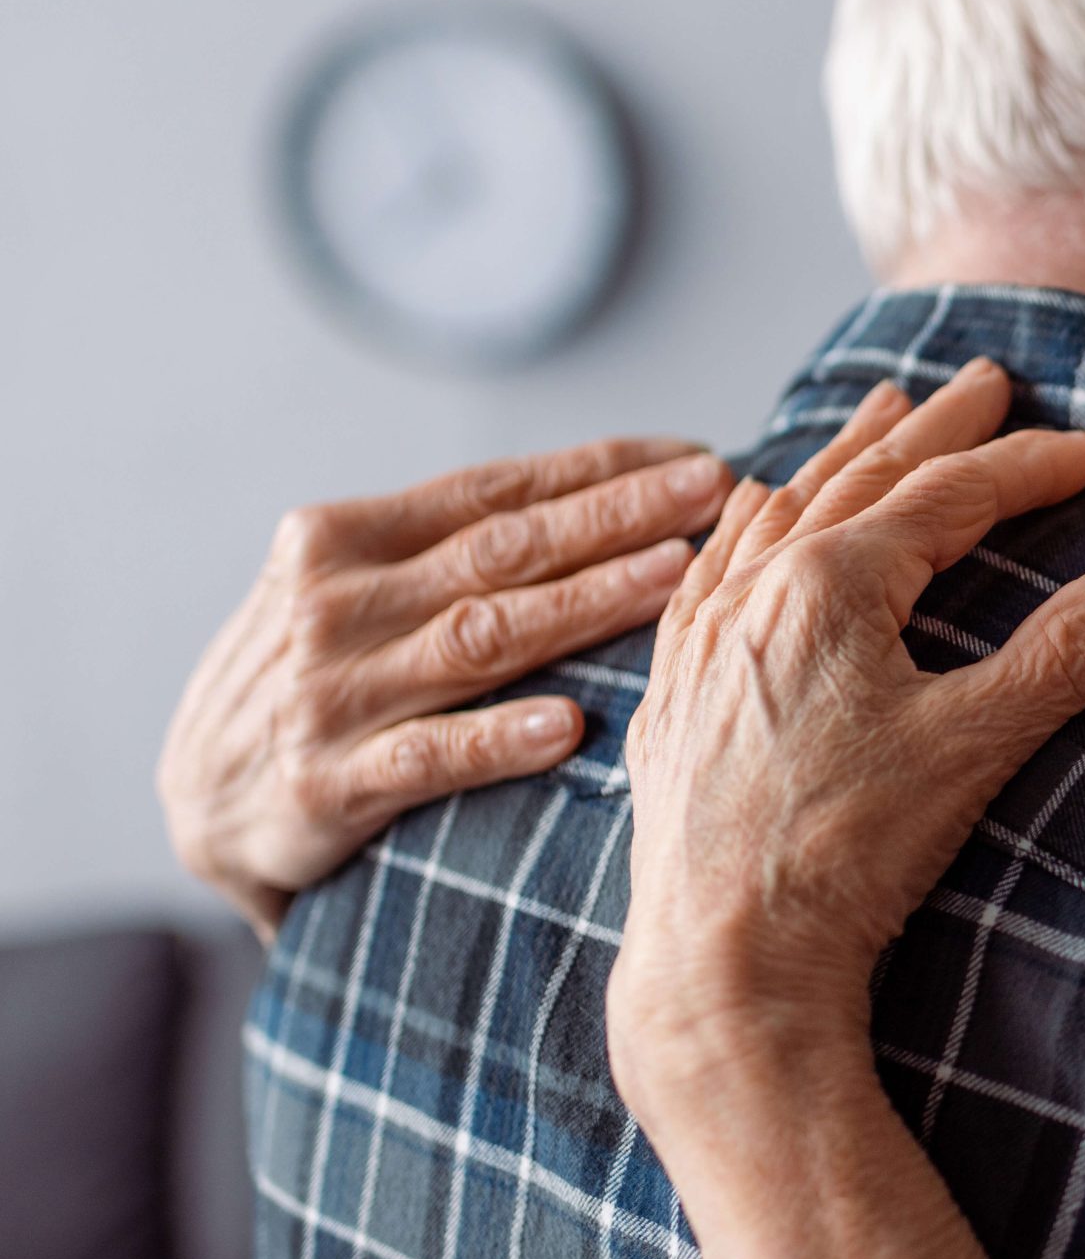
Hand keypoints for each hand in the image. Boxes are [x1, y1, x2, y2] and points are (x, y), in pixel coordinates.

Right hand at [158, 438, 734, 938]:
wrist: (197, 803)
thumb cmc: (316, 681)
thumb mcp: (355, 592)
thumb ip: (449, 552)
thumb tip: (599, 503)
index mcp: (343, 537)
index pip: (495, 491)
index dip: (600, 470)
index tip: (693, 455)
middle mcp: (334, 602)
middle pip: (504, 549)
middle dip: (619, 515)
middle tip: (713, 491)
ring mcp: (330, 692)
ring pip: (482, 638)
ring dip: (586, 604)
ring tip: (675, 578)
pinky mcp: (327, 784)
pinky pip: (430, 756)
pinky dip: (500, 740)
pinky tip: (572, 725)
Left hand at [607, 361, 1084, 1127]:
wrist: (723, 967)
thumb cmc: (844, 856)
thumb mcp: (976, 743)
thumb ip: (1070, 652)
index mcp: (829, 585)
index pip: (947, 497)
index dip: (1025, 468)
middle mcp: (753, 592)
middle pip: (858, 479)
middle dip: (931, 429)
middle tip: (984, 382)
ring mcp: (702, 641)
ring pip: (775, 513)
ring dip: (838, 459)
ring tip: (875, 414)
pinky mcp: (674, 696)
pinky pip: (708, 571)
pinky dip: (746, 525)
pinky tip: (748, 516)